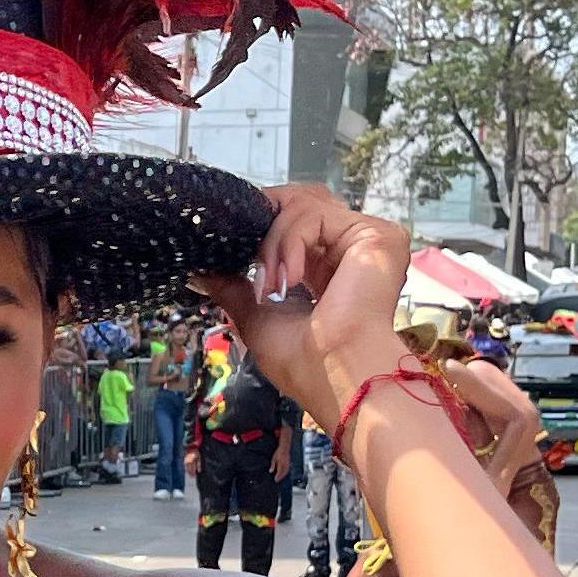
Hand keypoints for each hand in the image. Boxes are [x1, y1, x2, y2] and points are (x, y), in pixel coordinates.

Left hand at [195, 185, 408, 413]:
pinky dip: (291, 241)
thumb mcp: (256, 315)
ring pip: (303, 205)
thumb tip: (200, 271)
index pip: (294, 222)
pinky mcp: (377, 235)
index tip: (231, 238)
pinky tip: (289, 278)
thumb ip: (233, 287)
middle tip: (248, 257)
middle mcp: (350, 250)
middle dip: (265, 222)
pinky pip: (317, 214)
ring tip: (271, 284)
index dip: (262, 222)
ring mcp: (366, 241)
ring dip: (273, 243)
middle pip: (301, 202)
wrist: (335, 375)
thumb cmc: (303, 360)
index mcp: (327, 267)